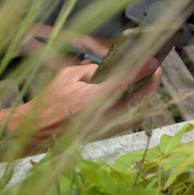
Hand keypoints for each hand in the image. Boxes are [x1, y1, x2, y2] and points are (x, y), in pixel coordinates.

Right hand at [16, 56, 161, 151]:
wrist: (38, 131)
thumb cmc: (50, 101)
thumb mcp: (68, 76)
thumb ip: (91, 70)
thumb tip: (109, 68)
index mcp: (94, 97)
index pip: (125, 81)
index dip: (142, 70)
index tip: (154, 61)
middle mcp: (104, 114)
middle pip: (138, 100)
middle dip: (151, 84)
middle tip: (155, 71)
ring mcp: (106, 126)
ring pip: (136, 112)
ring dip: (145, 97)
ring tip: (148, 82)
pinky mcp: (105, 134)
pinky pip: (127, 120)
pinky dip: (135, 108)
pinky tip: (135, 97)